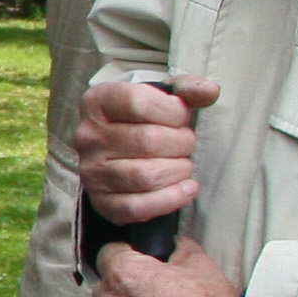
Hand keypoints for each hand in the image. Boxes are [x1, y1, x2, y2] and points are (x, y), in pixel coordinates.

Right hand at [76, 75, 220, 224]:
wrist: (119, 151)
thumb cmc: (144, 120)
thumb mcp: (161, 96)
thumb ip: (186, 89)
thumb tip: (209, 91)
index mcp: (98, 102)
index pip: (140, 103)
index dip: (174, 112)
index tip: (182, 117)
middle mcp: (88, 136)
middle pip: (148, 141)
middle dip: (182, 143)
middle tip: (186, 143)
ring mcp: (91, 172)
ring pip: (146, 176)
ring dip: (178, 171)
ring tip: (183, 165)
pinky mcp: (101, 202)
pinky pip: (138, 207)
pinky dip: (170, 199)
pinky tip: (186, 189)